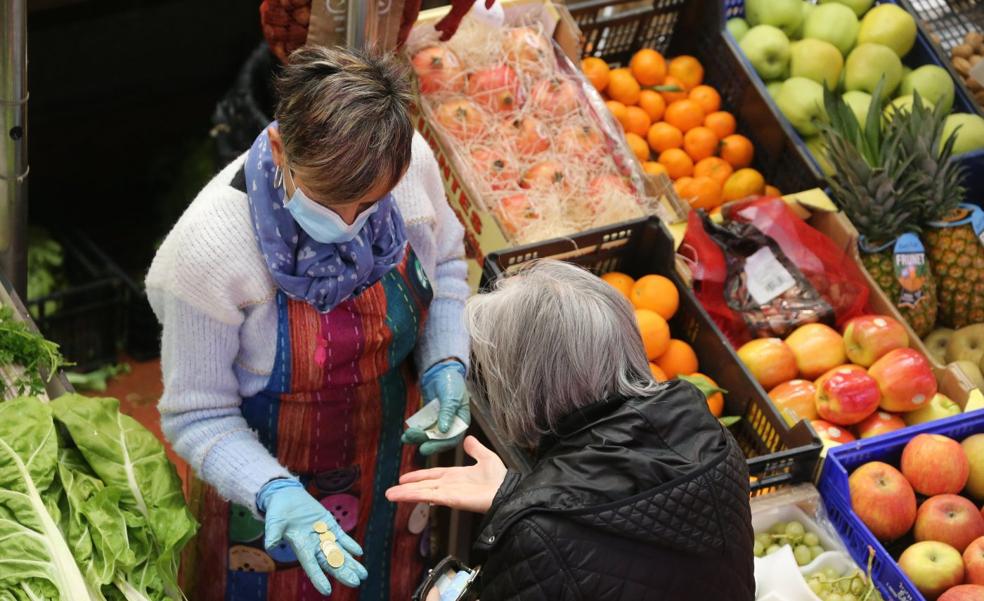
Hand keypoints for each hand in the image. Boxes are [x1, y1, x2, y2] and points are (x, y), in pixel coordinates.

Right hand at [258, 480, 367, 595]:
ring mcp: (323, 536)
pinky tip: (359, 552)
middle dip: (343, 573)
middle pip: (330, 562)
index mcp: (301, 547)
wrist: (286, 497)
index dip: (318, 578)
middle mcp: (314, 545)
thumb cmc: (278, 512)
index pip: (311, 566)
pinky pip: (342, 537)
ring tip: (363, 574)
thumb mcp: (274, 522)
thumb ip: (273, 534)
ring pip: (339, 552)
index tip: (327, 591)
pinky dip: (350, 544)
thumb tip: (270, 545)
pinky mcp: (330, 525)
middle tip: (356, 583)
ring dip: (351, 563)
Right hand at [385, 436, 506, 513]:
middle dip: (407, 488)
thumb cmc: (499, 478)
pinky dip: (415, 495)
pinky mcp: (450, 499)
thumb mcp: (486, 457)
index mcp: (455, 476)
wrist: (506, 491)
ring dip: (406, 493)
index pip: (432, 476)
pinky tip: (403, 495)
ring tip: (389, 495)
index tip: (404, 478)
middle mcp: (449, 485)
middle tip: (390, 491)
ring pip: (422, 492)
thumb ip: (475, 449)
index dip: (418, 477)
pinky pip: (429, 496)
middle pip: (423, 486)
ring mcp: (448, 493)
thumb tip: (468, 439)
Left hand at [402, 361, 469, 455]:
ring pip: (430, 434)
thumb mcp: (451, 396)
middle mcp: (452, 423)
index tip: (424, 448)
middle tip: (410, 438)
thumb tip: (444, 430)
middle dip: (424, 440)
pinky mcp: (432, 416)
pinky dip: (417, 429)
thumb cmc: (451, 382)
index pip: (451, 439)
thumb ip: (447, 413)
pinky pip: (424, 426)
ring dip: (418, 436)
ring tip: (405, 437)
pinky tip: (407, 431)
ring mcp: (441, 420)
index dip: (438, 445)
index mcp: (461, 420)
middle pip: (439, 438)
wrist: (441, 370)